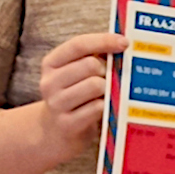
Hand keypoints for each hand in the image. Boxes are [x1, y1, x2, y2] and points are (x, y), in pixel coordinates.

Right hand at [35, 33, 127, 164]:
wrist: (55, 133)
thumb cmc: (74, 96)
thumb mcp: (75, 73)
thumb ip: (93, 57)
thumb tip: (122, 44)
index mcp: (51, 63)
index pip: (78, 45)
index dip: (103, 41)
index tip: (125, 42)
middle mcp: (49, 83)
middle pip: (90, 65)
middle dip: (107, 70)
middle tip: (111, 78)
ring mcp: (56, 104)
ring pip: (95, 85)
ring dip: (108, 89)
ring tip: (106, 94)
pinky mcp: (67, 124)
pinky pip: (97, 107)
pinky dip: (106, 106)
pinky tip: (103, 108)